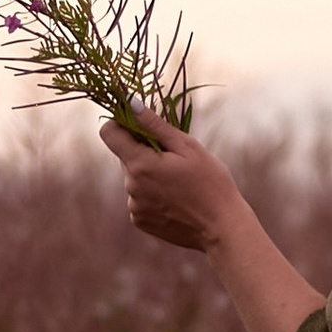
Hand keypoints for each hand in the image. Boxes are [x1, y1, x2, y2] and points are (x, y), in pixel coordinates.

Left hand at [98, 106, 242, 253]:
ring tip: (179, 182)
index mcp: (140, 164)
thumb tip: (131, 103)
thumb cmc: (211, 182)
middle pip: (125, 156)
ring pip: (133, 177)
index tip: (139, 124)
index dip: (121, 123)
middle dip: (143, 150)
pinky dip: (152, 193)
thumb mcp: (187, 147)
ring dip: (149, 173)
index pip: (109, 133)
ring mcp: (134, 206)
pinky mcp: (140, 220)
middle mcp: (130, 187)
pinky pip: (139, 198)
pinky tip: (175, 199)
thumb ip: (155, 125)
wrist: (222, 228)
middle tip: (174, 158)